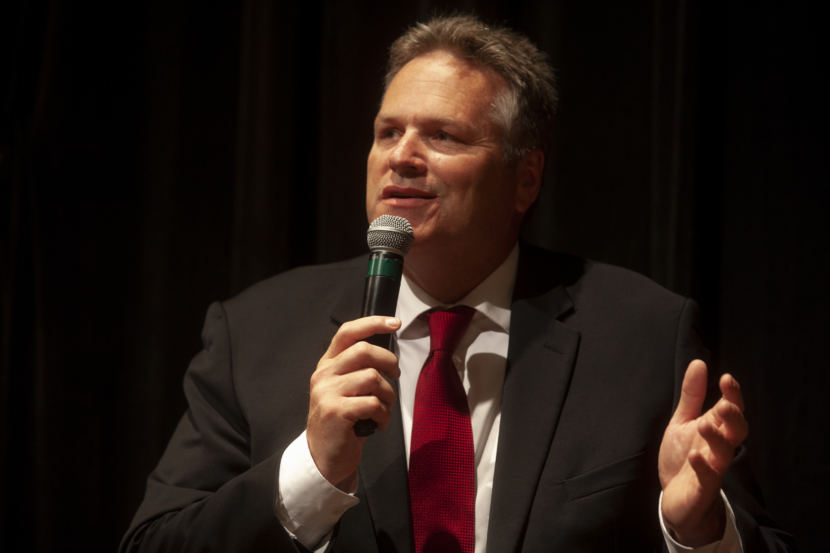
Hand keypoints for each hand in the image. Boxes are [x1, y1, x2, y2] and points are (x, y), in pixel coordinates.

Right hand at [306, 316, 400, 490]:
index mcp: (327, 365)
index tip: (395, 322)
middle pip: (364, 350)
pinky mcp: (336, 412)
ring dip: (388, 396)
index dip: (373, 323)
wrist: (324, 457)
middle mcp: (324, 375)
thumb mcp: (344, 389)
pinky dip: (384, 415)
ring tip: (383, 410)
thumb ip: (357, 369)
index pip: (348, 333)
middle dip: (389, 361)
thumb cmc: (342, 421)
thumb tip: (388, 354)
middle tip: (396, 375)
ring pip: (373, 378)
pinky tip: (378, 424)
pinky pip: (373, 403)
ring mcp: (327, 393)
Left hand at [658, 360, 747, 545]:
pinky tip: (694, 456)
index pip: (731, 410)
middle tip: (725, 405)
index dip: (733, 395)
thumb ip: (692, 396)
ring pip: (724, 453)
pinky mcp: (702, 488)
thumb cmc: (683, 457)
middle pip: (737, 431)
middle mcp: (719, 447)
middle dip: (734, 417)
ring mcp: (713, 468)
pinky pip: (707, 478)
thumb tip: (699, 362)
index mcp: (716, 429)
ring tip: (703, 425)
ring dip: (716, 438)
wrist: (676, 498)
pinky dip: (702, 467)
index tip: (726, 378)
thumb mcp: (682, 422)